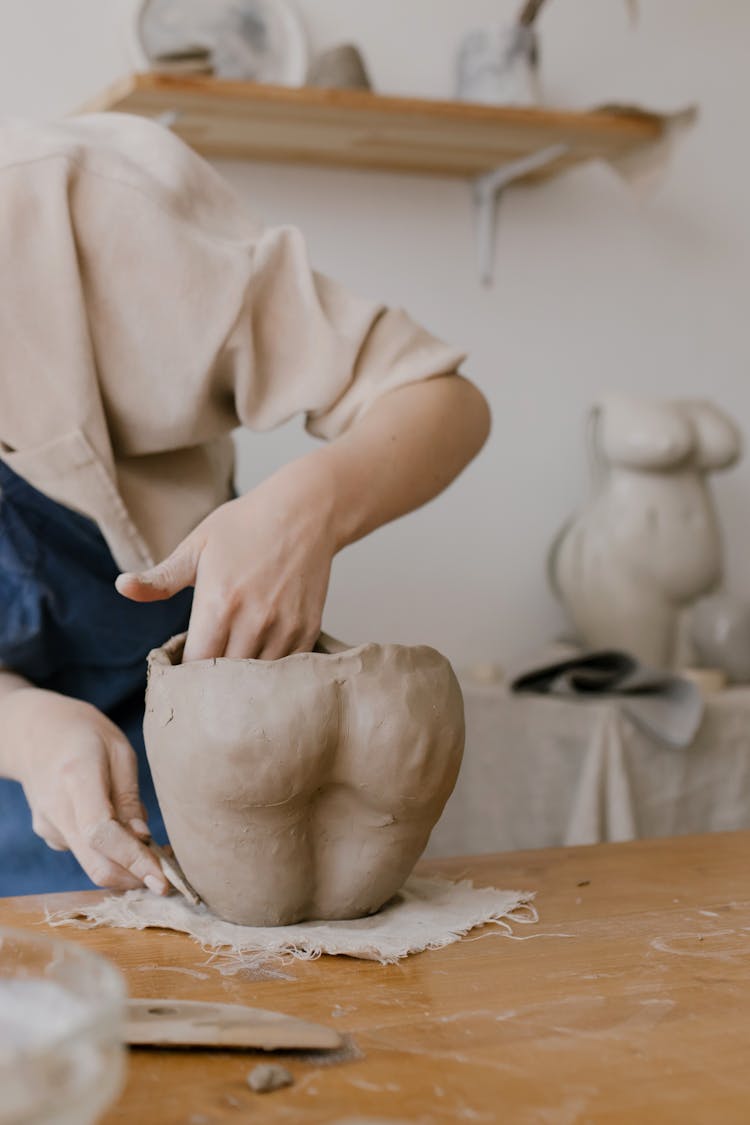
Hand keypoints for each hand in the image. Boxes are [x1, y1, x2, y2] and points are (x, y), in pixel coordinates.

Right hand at [0, 688, 168, 892]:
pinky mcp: (49, 834)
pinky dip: (108, 850)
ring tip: (147, 840)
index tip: (163, 881)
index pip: (102, 833)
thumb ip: (129, 797)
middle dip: (135, 878)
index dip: (134, 861)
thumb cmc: (85, 734)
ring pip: (92, 862)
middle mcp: (56, 809)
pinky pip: (85, 851)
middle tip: (168, 875)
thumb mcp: (119, 751)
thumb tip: (143, 839)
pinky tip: (118, 825)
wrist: (35, 732)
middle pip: (95, 864)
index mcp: (76, 777)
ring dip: (125, 863)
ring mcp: (48, 826)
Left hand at [116, 457, 336, 661]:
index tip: (181, 669)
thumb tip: (122, 586)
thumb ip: (160, 578)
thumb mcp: (196, 546)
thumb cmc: (243, 526)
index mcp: (219, 603)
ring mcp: (285, 628)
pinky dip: (269, 671)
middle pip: (225, 679)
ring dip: (242, 681)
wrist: (304, 512)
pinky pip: (284, 669)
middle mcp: (253, 621)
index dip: (185, 673)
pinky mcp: (308, 630)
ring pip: (257, 680)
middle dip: (212, 682)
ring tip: (231, 668)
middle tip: (204, 675)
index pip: (195, 665)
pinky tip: (259, 657)